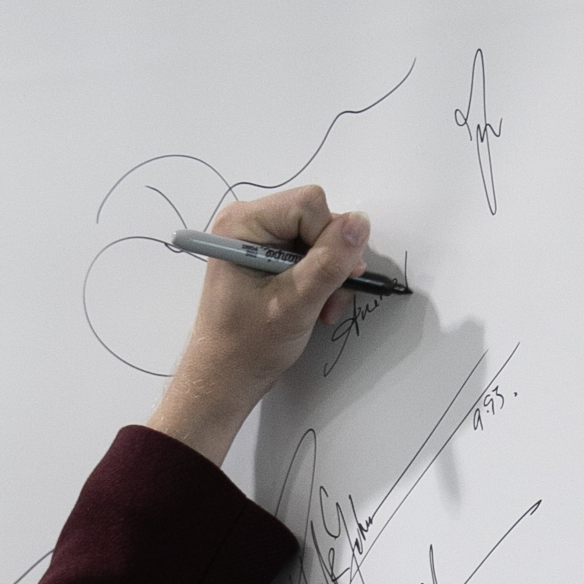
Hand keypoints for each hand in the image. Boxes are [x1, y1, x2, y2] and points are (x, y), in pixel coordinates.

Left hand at [143, 184, 370, 463]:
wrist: (224, 379)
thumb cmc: (248, 347)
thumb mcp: (295, 304)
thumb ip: (329, 262)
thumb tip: (360, 224)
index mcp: (243, 223)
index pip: (310, 204)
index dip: (330, 239)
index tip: (329, 281)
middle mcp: (248, 222)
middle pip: (316, 217)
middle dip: (332, 258)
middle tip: (329, 300)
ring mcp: (257, 238)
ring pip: (317, 236)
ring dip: (329, 273)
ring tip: (322, 309)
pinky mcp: (266, 256)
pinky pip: (308, 252)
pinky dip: (320, 279)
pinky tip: (316, 306)